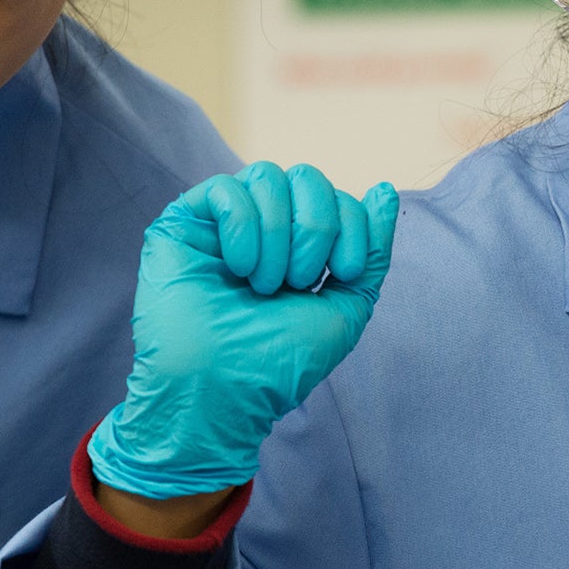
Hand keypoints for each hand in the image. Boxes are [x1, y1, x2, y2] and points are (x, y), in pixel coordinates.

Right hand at [89, 162, 398, 501]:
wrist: (222, 392)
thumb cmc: (279, 361)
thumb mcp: (346, 307)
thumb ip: (371, 251)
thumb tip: (385, 189)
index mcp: (299, 245)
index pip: (339, 198)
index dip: (353, 227)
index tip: (344, 272)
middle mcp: (261, 228)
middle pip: (306, 177)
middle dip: (316, 227)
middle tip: (300, 280)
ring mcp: (220, 224)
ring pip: (267, 175)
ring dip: (277, 235)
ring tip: (264, 285)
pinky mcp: (183, 225)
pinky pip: (225, 190)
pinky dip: (243, 228)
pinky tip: (237, 269)